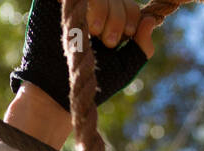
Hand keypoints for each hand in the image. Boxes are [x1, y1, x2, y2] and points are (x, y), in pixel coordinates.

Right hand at [10, 0, 159, 115]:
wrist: (56, 89)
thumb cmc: (89, 81)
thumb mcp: (124, 67)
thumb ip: (142, 46)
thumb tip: (151, 20)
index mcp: (108, 21)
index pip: (129, 6)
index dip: (131, 18)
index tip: (124, 39)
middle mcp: (92, 9)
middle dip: (117, 17)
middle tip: (108, 42)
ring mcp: (73, 4)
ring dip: (103, 11)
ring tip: (93, 35)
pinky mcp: (52, 1)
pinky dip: (87, 3)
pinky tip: (85, 24)